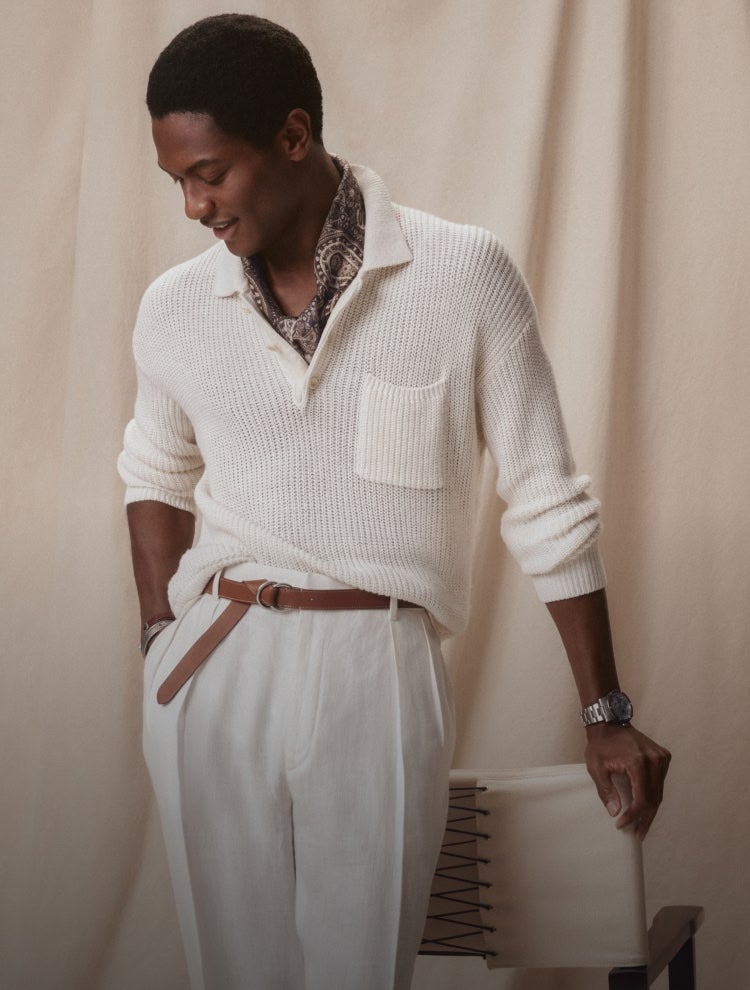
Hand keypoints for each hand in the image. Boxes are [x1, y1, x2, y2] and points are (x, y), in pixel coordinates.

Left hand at [584, 722, 670, 840]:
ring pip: (659, 792)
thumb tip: (616, 812)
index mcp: (638, 763)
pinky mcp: (663, 756)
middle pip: (654, 798)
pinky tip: (646, 807)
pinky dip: (654, 796)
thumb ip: (606, 790)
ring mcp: (661, 758)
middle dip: (645, 819)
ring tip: (641, 826)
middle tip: (638, 835)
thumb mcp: (596, 767)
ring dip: (651, 810)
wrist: (609, 723)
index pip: (641, 798)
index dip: (633, 816)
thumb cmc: (601, 745)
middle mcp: (654, 760)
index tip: (622, 825)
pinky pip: (660, 782)